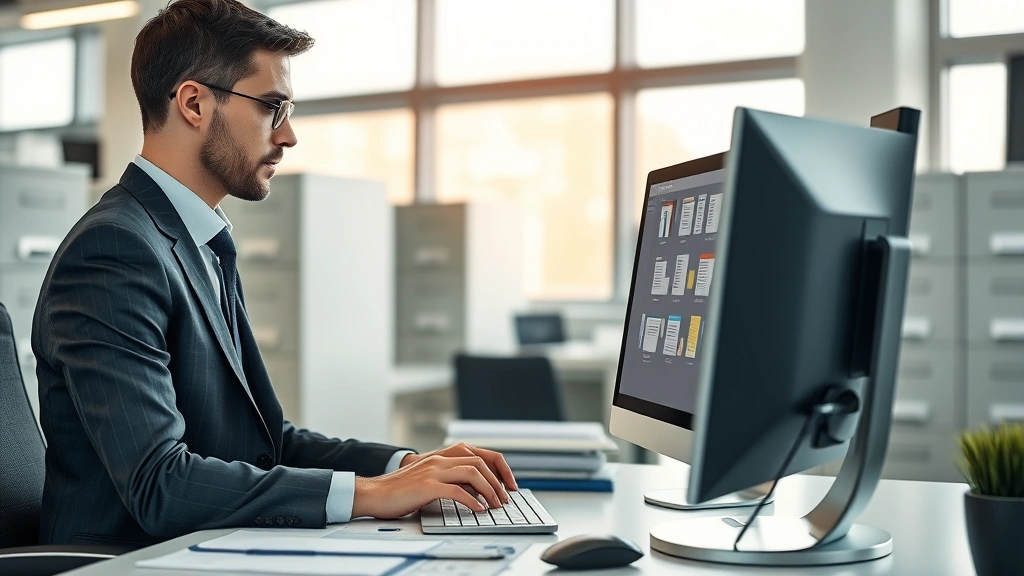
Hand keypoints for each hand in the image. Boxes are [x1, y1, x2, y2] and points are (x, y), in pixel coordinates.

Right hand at [352, 444, 516, 519]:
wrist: (375, 493)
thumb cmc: (401, 490)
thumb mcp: (430, 478)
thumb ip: (451, 477)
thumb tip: (478, 490)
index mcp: (443, 456)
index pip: (481, 454)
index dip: (500, 468)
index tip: (509, 484)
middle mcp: (441, 459)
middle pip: (481, 463)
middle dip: (498, 481)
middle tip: (505, 499)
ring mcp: (434, 470)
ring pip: (473, 473)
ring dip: (490, 490)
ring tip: (495, 505)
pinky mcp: (427, 485)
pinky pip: (457, 491)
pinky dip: (473, 501)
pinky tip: (478, 510)